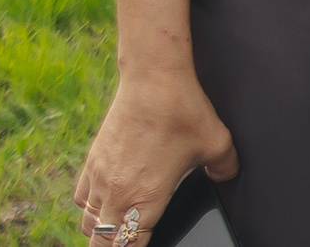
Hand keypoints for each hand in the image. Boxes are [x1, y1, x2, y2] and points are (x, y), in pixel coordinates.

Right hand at [72, 71, 238, 238]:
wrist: (154, 78)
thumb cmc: (183, 110)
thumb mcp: (217, 143)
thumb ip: (225, 167)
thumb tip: (227, 175)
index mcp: (146, 198)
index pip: (129, 245)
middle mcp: (116, 193)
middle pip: (102, 242)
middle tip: (125, 244)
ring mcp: (99, 177)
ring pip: (89, 224)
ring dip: (101, 232)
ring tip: (115, 232)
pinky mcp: (92, 161)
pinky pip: (82, 199)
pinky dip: (90, 209)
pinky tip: (103, 205)